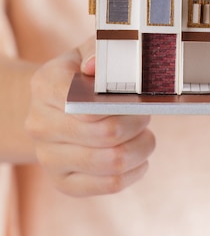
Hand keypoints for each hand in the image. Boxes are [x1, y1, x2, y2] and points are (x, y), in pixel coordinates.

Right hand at [26, 38, 154, 196]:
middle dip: (137, 122)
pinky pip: (110, 185)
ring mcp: (48, 158)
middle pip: (106, 134)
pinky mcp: (63, 182)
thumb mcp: (91, 52)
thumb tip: (94, 66)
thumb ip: (99, 51)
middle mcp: (39, 124)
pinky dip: (134, 171)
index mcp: (44, 86)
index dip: (119, 101)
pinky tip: (138, 157)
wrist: (57, 107)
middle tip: (145, 113)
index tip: (134, 96)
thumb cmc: (84, 75)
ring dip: (141, 147)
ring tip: (145, 135)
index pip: (85, 101)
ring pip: (112, 162)